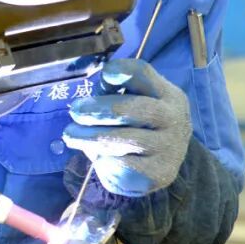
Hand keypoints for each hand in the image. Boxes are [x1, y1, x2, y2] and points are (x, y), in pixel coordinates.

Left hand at [63, 59, 190, 195]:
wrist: (163, 164)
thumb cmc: (139, 127)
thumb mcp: (133, 103)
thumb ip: (113, 95)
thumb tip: (88, 103)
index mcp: (167, 94)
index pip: (142, 73)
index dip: (118, 70)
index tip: (103, 77)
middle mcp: (173, 118)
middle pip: (127, 108)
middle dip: (94, 110)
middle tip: (75, 112)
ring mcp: (169, 148)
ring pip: (123, 139)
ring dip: (90, 137)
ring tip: (71, 135)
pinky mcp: (160, 174)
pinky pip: (123, 166)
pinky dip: (105, 162)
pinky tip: (100, 159)